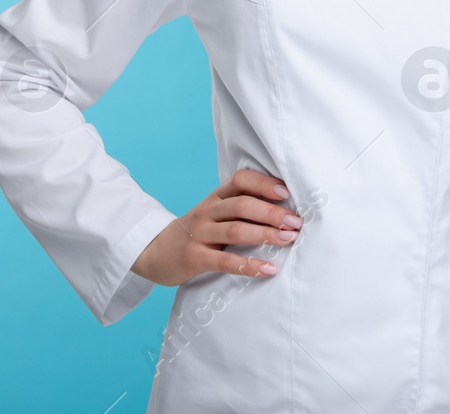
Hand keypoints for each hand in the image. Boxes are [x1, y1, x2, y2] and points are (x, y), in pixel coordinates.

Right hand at [130, 169, 301, 286]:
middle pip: (242, 205)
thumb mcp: (214, 213)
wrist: (153, 252)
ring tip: (289, 240)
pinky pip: (224, 261)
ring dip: (265, 234)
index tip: (287, 192)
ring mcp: (199, 234)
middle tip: (296, 222)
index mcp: (216, 197)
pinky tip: (268, 269)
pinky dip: (248, 265)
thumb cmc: (197, 232)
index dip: (263, 183)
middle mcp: (207, 211)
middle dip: (272, 213)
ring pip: (235, 230)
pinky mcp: (194, 257)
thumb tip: (285, 208)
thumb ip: (241, 208)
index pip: (240, 180)